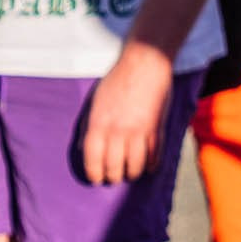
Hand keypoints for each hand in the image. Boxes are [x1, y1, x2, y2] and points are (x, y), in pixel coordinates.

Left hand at [82, 47, 173, 186]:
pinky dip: (151, 164)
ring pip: (135, 165)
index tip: (96, 179)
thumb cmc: (118, 79)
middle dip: (113, 176)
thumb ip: (89, 125)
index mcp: (98, 124)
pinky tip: (148, 166)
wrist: (145, 63)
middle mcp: (117, 131)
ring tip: (131, 173)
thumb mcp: (96, 101)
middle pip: (113, 166)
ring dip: (132, 173)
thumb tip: (84, 146)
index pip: (92, 159)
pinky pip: (154, 154)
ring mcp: (139, 131)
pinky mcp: (156, 127)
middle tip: (114, 178)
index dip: (94, 173)